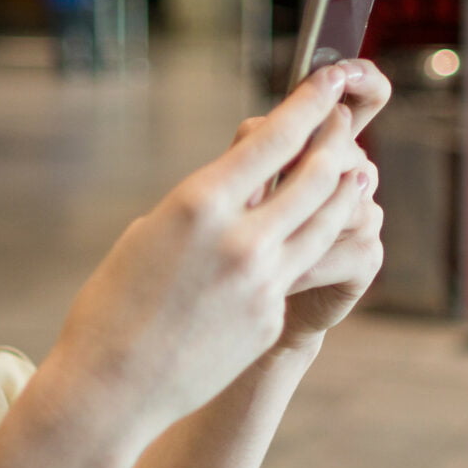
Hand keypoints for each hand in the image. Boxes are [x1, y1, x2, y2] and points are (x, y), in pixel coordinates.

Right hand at [43, 65, 373, 446]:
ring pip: (325, 223)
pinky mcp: (273, 317)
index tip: (330, 80)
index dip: (310, 103)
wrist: (111, 388)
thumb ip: (200, 208)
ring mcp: (264, 281)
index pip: (275, 138)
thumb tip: (238, 195)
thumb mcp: (148, 234)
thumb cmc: (112, 305)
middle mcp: (241, 237)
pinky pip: (298, 270)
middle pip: (316, 176)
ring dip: (344, 192)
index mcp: (198, 202)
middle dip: (335, 141)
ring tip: (356, 172)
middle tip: (344, 122)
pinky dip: (305, 248)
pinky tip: (308, 240)